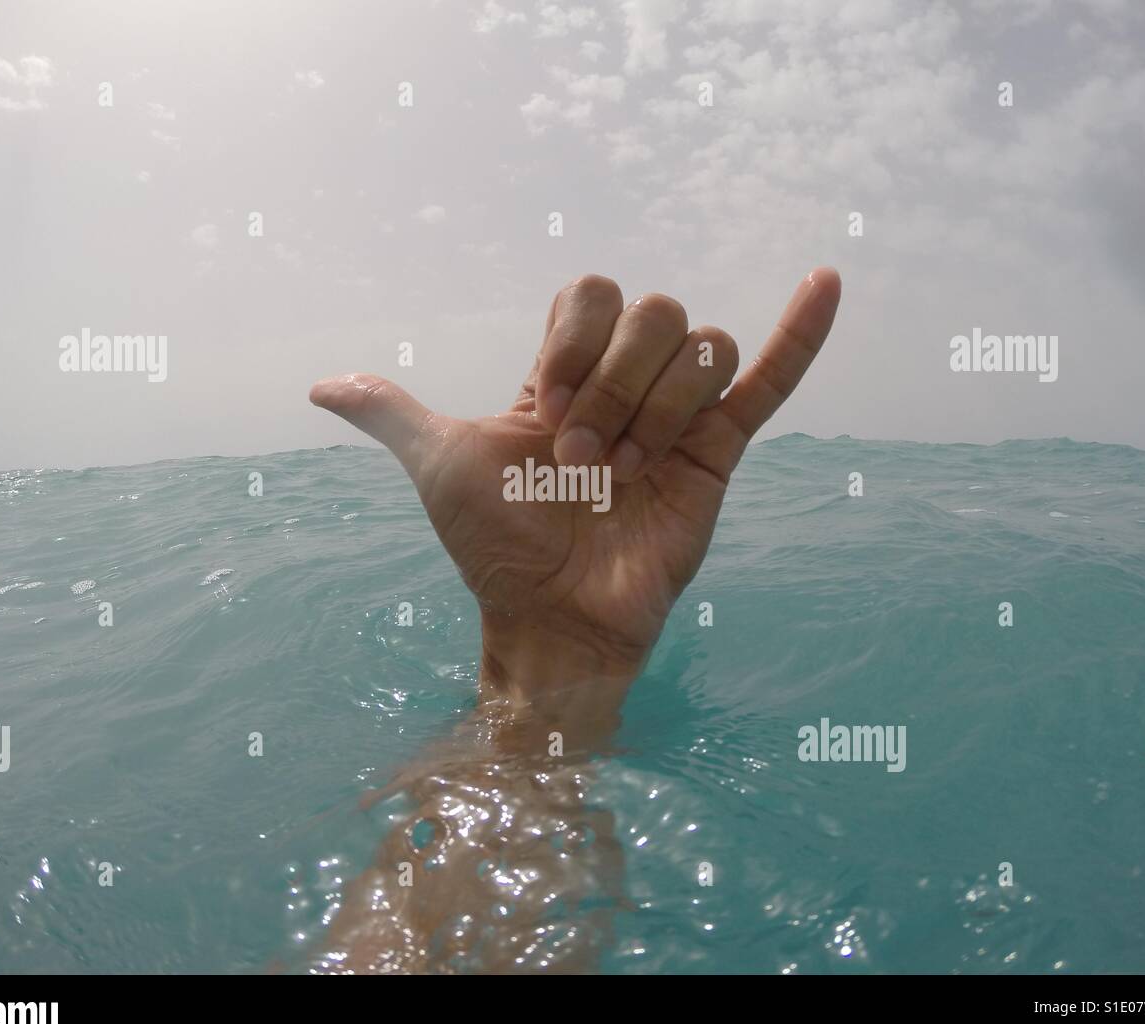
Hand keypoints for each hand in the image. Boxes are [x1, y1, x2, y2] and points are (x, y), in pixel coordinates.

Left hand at [310, 268, 840, 705]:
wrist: (549, 619)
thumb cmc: (496, 548)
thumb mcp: (438, 465)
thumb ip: (392, 415)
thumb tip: (319, 387)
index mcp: (568, 375)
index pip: (591, 296)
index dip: (573, 339)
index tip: (544, 403)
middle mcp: (628, 386)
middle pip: (654, 315)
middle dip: (615, 385)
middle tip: (585, 456)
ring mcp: (678, 417)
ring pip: (700, 348)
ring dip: (659, 410)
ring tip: (628, 473)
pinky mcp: (721, 455)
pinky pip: (768, 383)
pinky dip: (800, 334)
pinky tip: (825, 283)